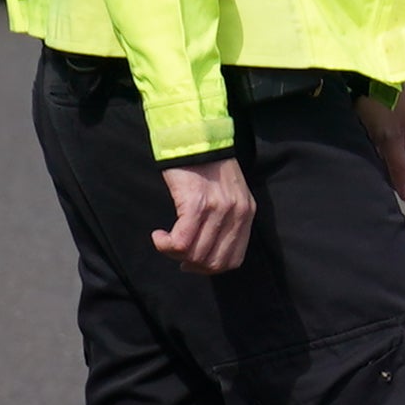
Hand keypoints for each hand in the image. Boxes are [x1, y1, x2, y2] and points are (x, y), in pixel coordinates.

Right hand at [154, 152, 257, 274]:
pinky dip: (166, 245)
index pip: (233, 259)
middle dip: (191, 265)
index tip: (192, 262)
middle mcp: (236, 213)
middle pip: (214, 262)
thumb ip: (227, 219)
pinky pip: (181, 242)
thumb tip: (208, 248)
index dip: (210, 268)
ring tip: (164, 241)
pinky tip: (158, 235)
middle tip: (175, 253)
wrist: (194, 135)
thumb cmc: (205, 164)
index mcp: (246, 213)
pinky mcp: (196, 204)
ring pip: (195, 254)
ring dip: (174, 253)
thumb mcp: (228, 193)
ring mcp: (218, 209)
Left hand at [370, 84, 404, 199]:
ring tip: (379, 148)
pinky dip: (390, 152)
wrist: (368, 78)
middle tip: (381, 156)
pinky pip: (402, 152)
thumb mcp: (389, 139)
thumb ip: (400, 168)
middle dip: (399, 170)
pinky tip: (379, 143)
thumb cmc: (381, 106)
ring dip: (393, 161)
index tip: (388, 170)